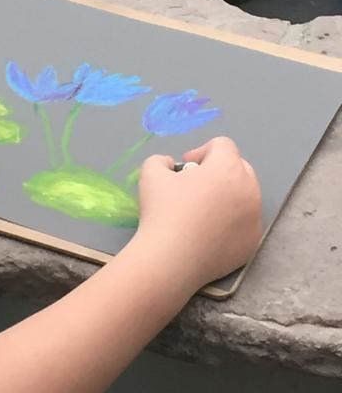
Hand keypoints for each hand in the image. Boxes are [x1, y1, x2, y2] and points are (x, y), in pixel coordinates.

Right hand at [134, 135, 262, 287]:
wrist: (171, 260)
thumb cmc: (162, 211)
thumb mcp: (150, 172)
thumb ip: (162, 160)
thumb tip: (170, 165)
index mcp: (227, 168)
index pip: (223, 145)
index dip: (201, 150)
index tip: (184, 168)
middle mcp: (249, 190)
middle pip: (240, 168)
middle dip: (219, 171)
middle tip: (195, 185)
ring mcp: (254, 219)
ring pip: (245, 195)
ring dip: (227, 195)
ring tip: (202, 209)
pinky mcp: (252, 243)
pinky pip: (245, 222)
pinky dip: (231, 221)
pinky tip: (209, 232)